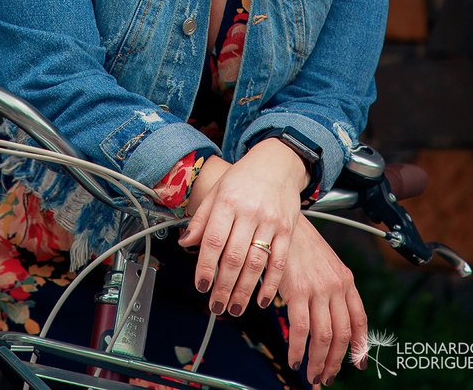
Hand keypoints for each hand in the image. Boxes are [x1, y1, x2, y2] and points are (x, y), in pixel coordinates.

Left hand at [179, 139, 309, 316]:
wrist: (275, 165)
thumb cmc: (241, 179)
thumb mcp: (215, 193)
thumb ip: (201, 220)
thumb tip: (185, 243)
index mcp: (227, 203)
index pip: (213, 240)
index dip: (206, 266)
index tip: (201, 285)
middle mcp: (249, 213)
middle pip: (234, 257)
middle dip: (224, 286)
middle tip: (216, 306)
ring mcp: (270, 223)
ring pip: (256, 263)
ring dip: (244, 290)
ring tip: (235, 308)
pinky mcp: (287, 230)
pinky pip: (279, 262)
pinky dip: (271, 284)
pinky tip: (263, 299)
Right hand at [278, 216, 366, 386]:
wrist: (281, 220)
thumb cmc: (297, 241)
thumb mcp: (322, 262)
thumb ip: (330, 287)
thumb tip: (330, 312)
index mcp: (346, 280)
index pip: (360, 321)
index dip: (359, 346)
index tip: (356, 364)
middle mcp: (336, 286)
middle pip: (342, 335)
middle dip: (335, 362)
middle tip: (325, 376)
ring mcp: (318, 289)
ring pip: (324, 336)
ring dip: (318, 361)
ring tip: (310, 374)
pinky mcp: (297, 290)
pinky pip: (301, 329)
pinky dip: (298, 349)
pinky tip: (294, 357)